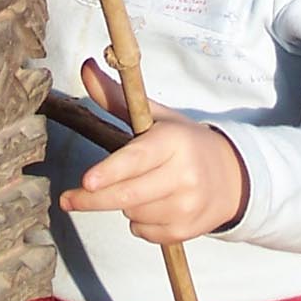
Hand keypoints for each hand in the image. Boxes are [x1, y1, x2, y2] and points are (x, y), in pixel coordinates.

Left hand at [58, 58, 248, 243]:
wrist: (233, 175)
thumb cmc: (185, 142)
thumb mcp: (157, 117)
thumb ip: (117, 97)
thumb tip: (85, 68)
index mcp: (175, 141)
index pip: (138, 158)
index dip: (111, 171)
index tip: (87, 180)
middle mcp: (184, 174)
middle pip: (128, 195)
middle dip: (93, 199)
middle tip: (67, 200)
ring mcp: (187, 205)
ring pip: (132, 214)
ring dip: (124, 204)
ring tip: (141, 186)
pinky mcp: (187, 230)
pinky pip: (144, 232)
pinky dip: (139, 221)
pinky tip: (154, 205)